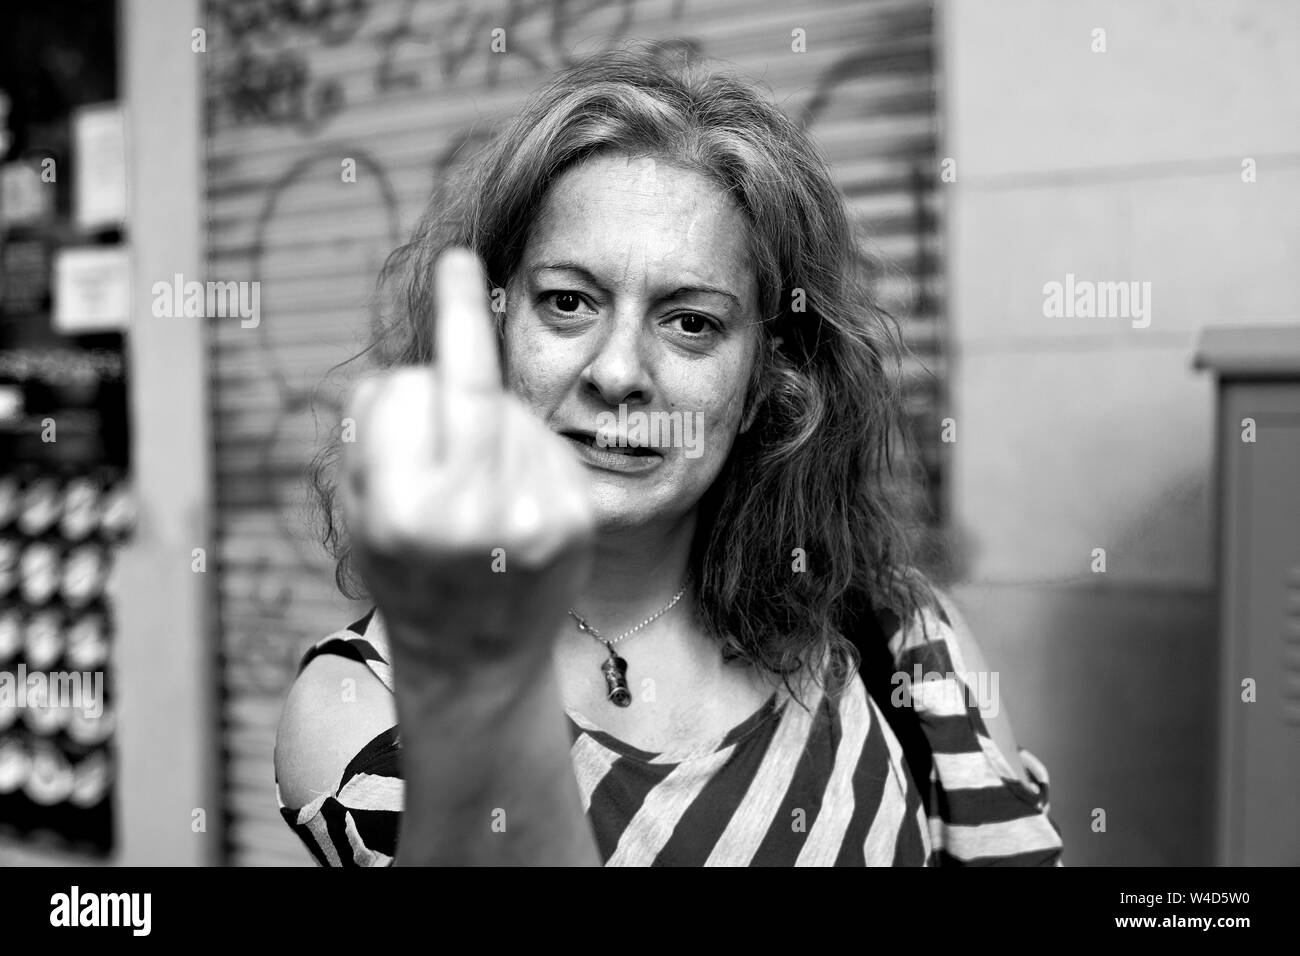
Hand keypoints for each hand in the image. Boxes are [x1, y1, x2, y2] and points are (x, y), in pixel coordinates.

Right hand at [340, 248, 593, 676]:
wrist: (475, 660)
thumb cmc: (406, 577)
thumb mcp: (358, 517)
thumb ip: (370, 440)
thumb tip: (411, 365)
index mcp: (403, 514)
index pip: (403, 393)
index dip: (400, 382)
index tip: (434, 290)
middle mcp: (470, 515)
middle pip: (469, 384)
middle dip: (461, 316)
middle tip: (461, 261)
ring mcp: (531, 519)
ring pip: (508, 410)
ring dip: (486, 418)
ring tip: (473, 478)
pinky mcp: (574, 521)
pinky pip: (544, 443)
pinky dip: (525, 449)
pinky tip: (514, 491)